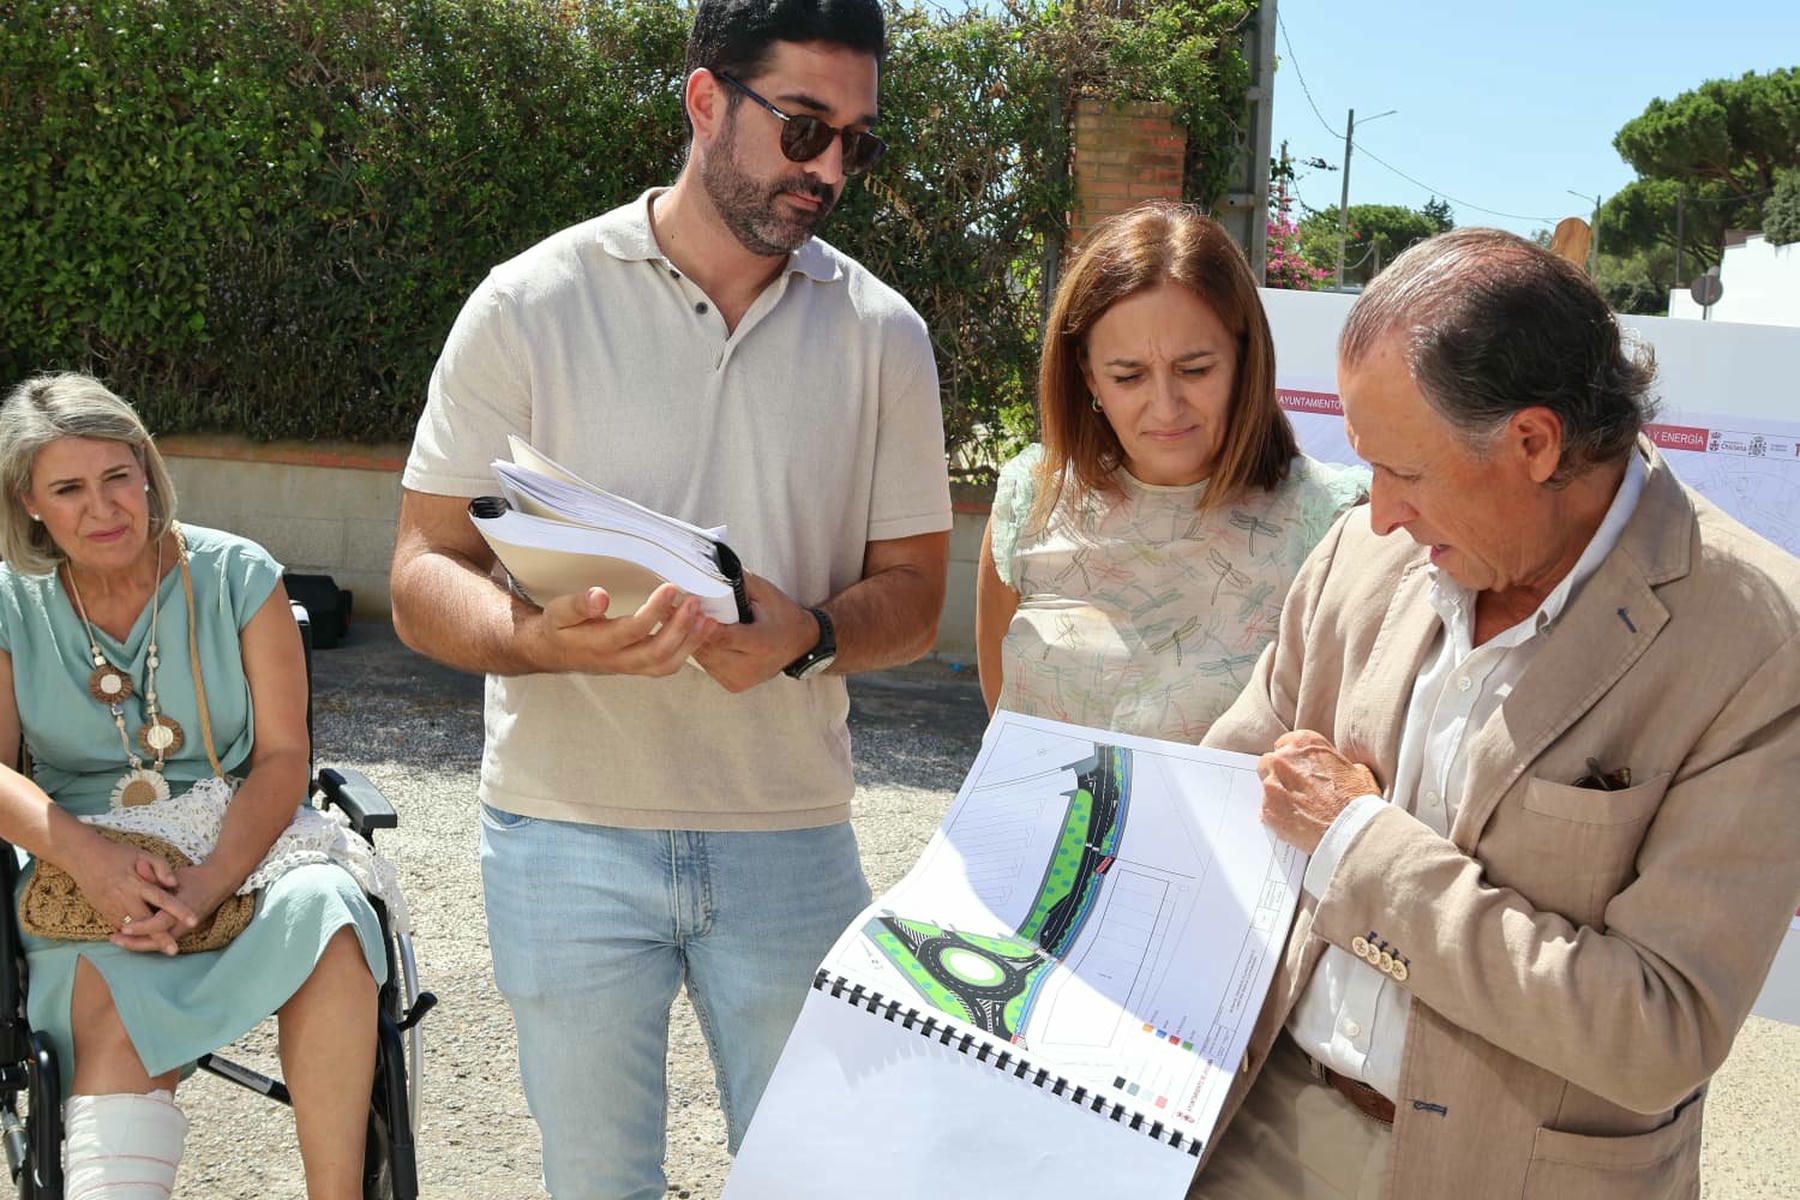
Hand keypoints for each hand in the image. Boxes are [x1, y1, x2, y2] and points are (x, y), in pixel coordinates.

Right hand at [66, 838, 198, 956]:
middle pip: (146, 921)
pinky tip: (145, 942)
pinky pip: (120, 926)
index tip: (194, 921)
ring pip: (131, 928)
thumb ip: (161, 867)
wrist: (84, 857)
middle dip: (160, 937)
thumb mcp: (143, 854)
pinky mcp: (104, 912)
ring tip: (162, 950)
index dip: (178, 910)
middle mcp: (124, 897)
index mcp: (137, 882)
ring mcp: (112, 907)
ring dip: (146, 940)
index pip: (162, 899)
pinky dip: (132, 935)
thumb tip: (173, 883)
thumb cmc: (118, 854)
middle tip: (174, 950)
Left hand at [111, 860, 236, 955]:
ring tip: (118, 940)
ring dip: (137, 944)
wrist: (218, 884)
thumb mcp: (176, 876)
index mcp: (181, 910)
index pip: (159, 924)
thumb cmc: (195, 879)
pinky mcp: (179, 930)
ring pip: (157, 944)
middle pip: (156, 940)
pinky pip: (160, 939)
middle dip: (134, 943)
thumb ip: (157, 875)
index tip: (123, 928)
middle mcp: (182, 924)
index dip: (141, 927)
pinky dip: (145, 940)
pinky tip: (131, 938)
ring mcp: (181, 929)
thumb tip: (138, 869)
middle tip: (115, 939)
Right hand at [528, 582, 719, 676]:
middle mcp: (617, 661)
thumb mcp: (558, 612)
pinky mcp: (639, 667)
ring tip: (707, 619)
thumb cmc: (560, 628)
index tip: (671, 587)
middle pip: (656, 653)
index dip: (654, 610)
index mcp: (598, 645)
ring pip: (666, 664)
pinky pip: (667, 665)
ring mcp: (630, 667)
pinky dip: (688, 649)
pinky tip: (700, 630)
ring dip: (690, 642)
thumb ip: (578, 605)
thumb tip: (600, 596)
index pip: (632, 630)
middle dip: (680, 628)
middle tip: (695, 602)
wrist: (555, 652)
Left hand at [692, 574, 819, 693]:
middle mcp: (751, 667)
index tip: (689, 609)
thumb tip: (712, 573)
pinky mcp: (733, 684)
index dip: (703, 624)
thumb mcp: (766, 594)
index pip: (724, 637)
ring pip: (704, 659)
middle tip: (680, 610)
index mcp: (763, 643)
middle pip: (710, 649)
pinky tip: (701, 635)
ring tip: (685, 620)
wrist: (799, 644)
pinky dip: (703, 650)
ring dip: (694, 640)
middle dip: (694, 629)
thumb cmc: (783, 617)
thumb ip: (739, 584)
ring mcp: (741, 679)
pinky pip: (708, 665)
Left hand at [1257, 730, 1380, 854]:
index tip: (1298, 768)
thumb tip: (1337, 769)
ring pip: (1267, 787)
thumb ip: (1336, 763)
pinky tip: (1295, 824)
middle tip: (1296, 790)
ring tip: (1299, 810)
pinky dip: (1278, 817)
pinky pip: (1266, 811)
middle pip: (1270, 762)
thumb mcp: (1357, 770)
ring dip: (1278, 796)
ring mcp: (1272, 785)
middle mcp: (1282, 760)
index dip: (1293, 759)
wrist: (1352, 830)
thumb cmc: (1357, 801)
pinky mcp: (1267, 810)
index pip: (1285, 743)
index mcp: (1303, 743)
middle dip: (1280, 774)